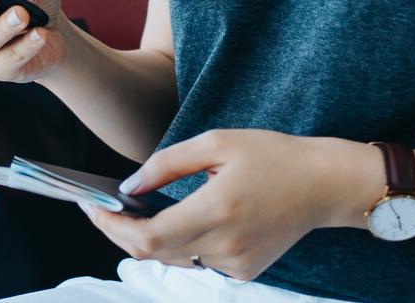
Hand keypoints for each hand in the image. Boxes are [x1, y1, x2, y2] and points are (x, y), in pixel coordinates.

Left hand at [79, 130, 372, 281]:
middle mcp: (225, 246)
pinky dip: (182, 242)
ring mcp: (236, 264)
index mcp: (217, 211)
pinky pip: (198, 260)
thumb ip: (167, 163)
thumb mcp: (217, 142)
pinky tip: (182, 218)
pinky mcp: (245, 271)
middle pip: (153, 253)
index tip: (90, 206)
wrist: (325, 185)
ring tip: (134, 210)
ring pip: (173, 258)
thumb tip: (129, 186)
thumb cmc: (273, 155)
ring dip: (150, 237)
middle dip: (121, 231)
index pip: (147, 237)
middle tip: (101, 207)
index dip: (111, 226)